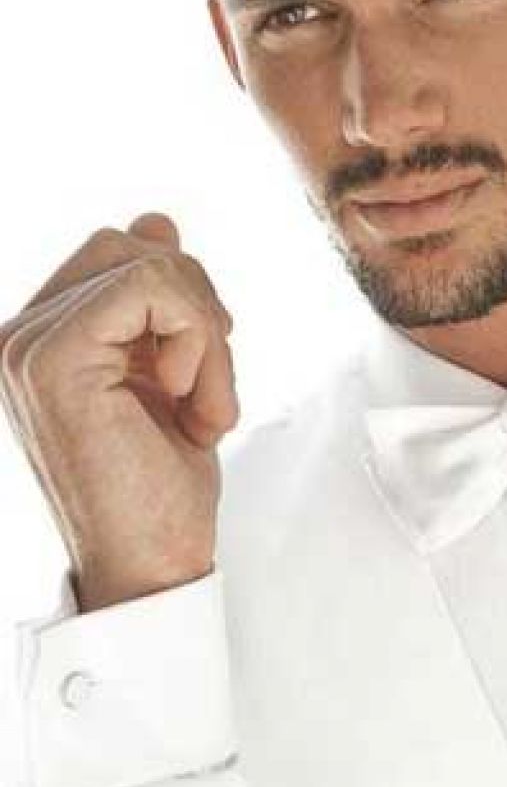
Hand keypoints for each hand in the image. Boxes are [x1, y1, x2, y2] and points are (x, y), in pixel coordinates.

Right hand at [0, 212, 238, 611]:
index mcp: (41, 339)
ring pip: (149, 263)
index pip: (119, 254)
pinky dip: (202, 343)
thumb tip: (153, 219)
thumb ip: (156, 299)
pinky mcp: (53, 359)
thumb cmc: (161, 486)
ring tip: (200, 407)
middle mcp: (19, 339)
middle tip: (204, 388)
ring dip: (206, 335)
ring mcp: (27, 347)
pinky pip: (154, 289)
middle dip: (196, 307)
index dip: (184, 301)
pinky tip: (191, 407)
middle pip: (131, 245)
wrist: (153, 567)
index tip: (193, 377)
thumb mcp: (170, 370)